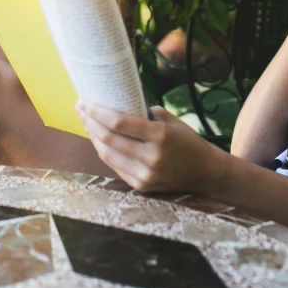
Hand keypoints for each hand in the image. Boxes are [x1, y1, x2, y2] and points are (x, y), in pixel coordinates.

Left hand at [76, 100, 229, 194]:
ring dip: (93, 137)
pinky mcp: (142, 186)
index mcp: (160, 136)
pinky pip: (115, 167)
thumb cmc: (190, 143)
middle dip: (90, 122)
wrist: (207, 174)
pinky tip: (99, 140)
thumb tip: (124, 103)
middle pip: (109, 139)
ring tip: (86, 123)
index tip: (84, 102)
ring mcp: (145, 174)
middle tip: (80, 109)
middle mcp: (151, 157)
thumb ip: (150, 113)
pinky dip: (105, 152)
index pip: (119, 123)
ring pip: (107, 154)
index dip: (97, 112)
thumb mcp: (173, 122)